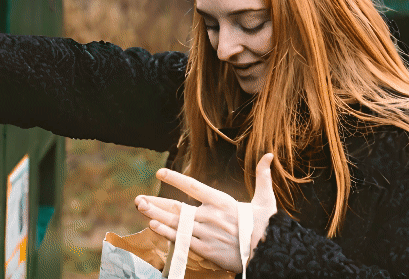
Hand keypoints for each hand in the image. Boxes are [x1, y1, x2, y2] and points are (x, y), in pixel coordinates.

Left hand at [135, 153, 277, 271]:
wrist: (269, 251)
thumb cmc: (267, 225)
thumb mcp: (266, 199)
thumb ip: (263, 176)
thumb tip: (269, 156)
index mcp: (222, 201)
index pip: (194, 186)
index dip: (176, 178)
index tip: (161, 172)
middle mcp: (210, 216)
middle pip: (178, 207)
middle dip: (157, 202)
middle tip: (139, 199)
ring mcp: (206, 233)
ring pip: (176, 223)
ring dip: (156, 215)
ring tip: (141, 209)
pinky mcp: (206, 249)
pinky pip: (182, 239)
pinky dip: (167, 233)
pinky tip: (154, 226)